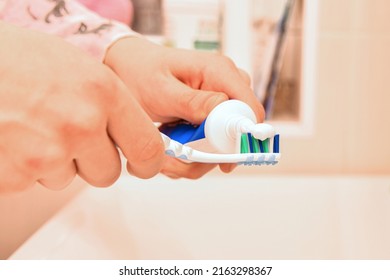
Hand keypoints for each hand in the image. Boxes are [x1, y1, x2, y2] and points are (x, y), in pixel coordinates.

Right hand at [0, 22, 164, 191]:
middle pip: (107, 173)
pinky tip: (13, 139)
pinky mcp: (15, 174)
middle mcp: (81, 123)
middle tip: (68, 137)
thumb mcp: (78, 68)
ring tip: (31, 128)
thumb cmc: (15, 58)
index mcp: (103, 92)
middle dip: (92, 162)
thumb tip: (130, 134)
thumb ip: (109, 103)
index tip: (142, 166)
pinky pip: (32, 182)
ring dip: (54, 161)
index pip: (147, 147)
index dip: (147, 162)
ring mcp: (48, 152)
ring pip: (67, 178)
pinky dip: (23, 167)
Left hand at [104, 37, 264, 178]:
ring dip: (198, 158)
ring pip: (225, 144)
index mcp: (220, 72)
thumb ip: (190, 101)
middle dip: (210, 154)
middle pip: (238, 134)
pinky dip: (194, 153)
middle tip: (176, 161)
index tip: (218, 161)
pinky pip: (213, 143)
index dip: (241, 139)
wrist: (128, 70)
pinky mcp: (213, 115)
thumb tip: (222, 108)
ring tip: (167, 157)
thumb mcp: (160, 89)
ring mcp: (221, 102)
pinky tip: (172, 149)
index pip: (249, 110)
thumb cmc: (141, 73)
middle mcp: (226, 87)